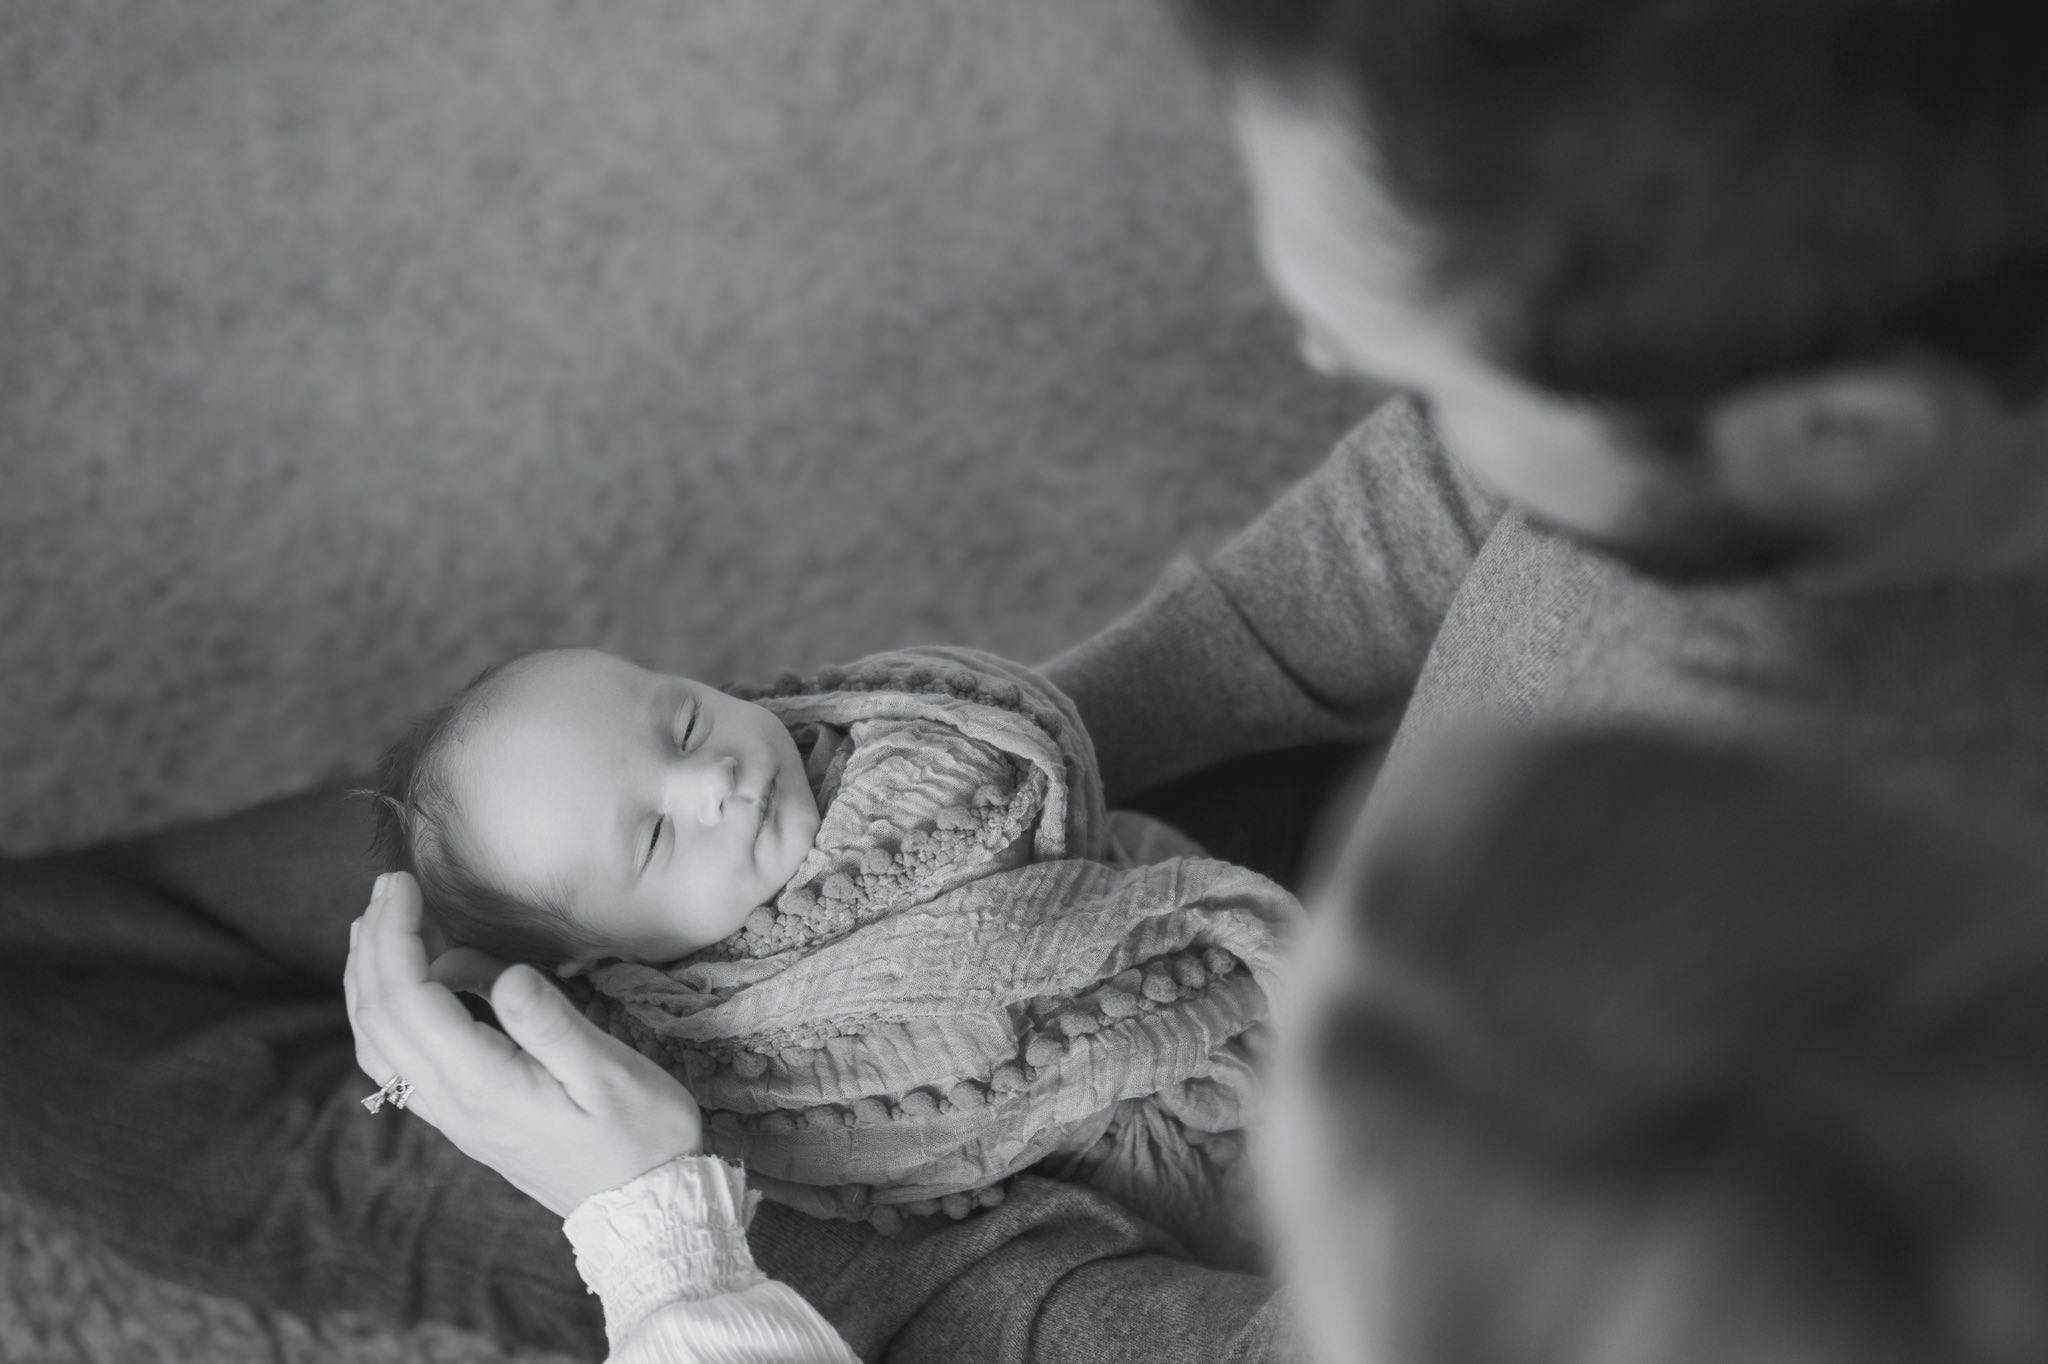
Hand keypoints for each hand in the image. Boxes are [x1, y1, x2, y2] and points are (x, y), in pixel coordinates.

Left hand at [344, 871, 703, 1217]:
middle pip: (379, 1016)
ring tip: (380, 924)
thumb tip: (504, 974)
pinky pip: (394, 1063)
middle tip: (389, 886)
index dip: (396, 935)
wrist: (643, 1210)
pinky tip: (404, 986)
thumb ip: (551, 1024)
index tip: (404, 883)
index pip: (409, 999)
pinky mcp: (461, 1118)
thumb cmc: (640, 1136)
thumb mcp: (610, 1074)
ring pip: (376, 1042)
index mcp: (483, 1083)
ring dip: (368, 978)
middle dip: (374, 943)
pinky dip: (382, 1013)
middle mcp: (451, 1103)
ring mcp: (451, 1115)